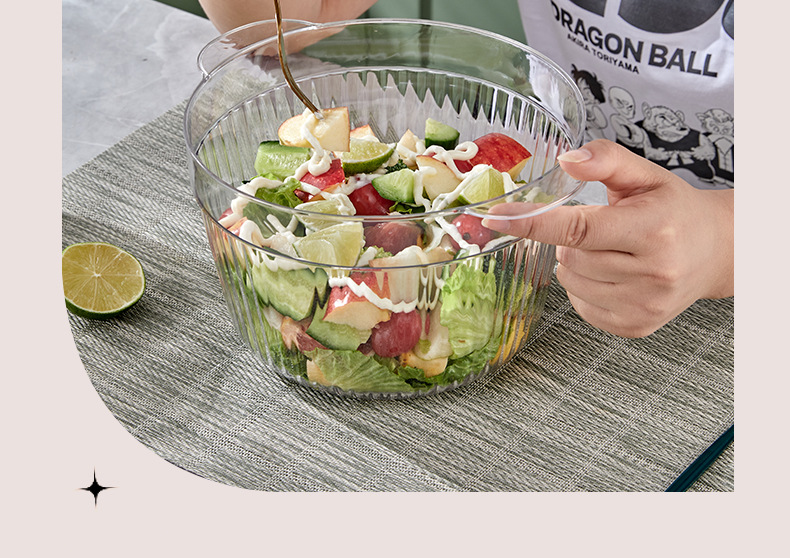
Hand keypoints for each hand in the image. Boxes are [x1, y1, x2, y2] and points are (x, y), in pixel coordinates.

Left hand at [484, 139, 732, 337]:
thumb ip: (606, 161)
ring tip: (611, 250)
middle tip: (603, 229)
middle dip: (572, 239)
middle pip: (569, 256)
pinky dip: (585, 287)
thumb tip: (567, 159)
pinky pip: (580, 305)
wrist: (716, 253)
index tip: (495, 219)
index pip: (577, 228)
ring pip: (570, 281)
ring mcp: (644, 305)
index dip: (532, 223)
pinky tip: (613, 273)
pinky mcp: (635, 327)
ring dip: (576, 263)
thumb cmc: (675, 210)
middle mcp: (651, 272)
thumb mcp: (646, 176)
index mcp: (653, 229)